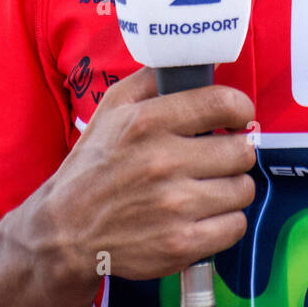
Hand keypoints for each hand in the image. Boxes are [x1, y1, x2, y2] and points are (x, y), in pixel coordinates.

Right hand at [0, 66, 256, 306]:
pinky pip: (235, 225)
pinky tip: (204, 215)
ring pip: (243, 189)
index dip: (240, 108)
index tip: (236, 117)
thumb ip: (154, 78)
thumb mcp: (112, 107)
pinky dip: (225, 221)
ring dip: (230, 188)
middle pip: (241, 150)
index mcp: (146, 122)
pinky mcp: (180, 244)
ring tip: (208, 187)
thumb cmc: (94, 164)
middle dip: (233, 152)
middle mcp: (162, 162)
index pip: (223, 102)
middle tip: (217, 158)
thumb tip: (202, 62)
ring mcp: (173, 206)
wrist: (64, 232)